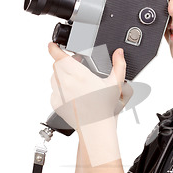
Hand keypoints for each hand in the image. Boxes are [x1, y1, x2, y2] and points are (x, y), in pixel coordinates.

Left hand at [48, 43, 132, 164]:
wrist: (95, 127)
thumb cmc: (104, 108)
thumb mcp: (115, 84)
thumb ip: (119, 65)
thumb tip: (119, 53)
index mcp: (78, 74)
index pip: (58, 56)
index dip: (54, 48)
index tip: (52, 45)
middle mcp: (66, 82)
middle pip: (57, 65)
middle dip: (64, 63)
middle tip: (76, 66)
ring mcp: (59, 93)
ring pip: (54, 78)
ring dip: (62, 75)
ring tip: (75, 81)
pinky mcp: (56, 103)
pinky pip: (54, 91)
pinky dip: (60, 90)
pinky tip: (73, 95)